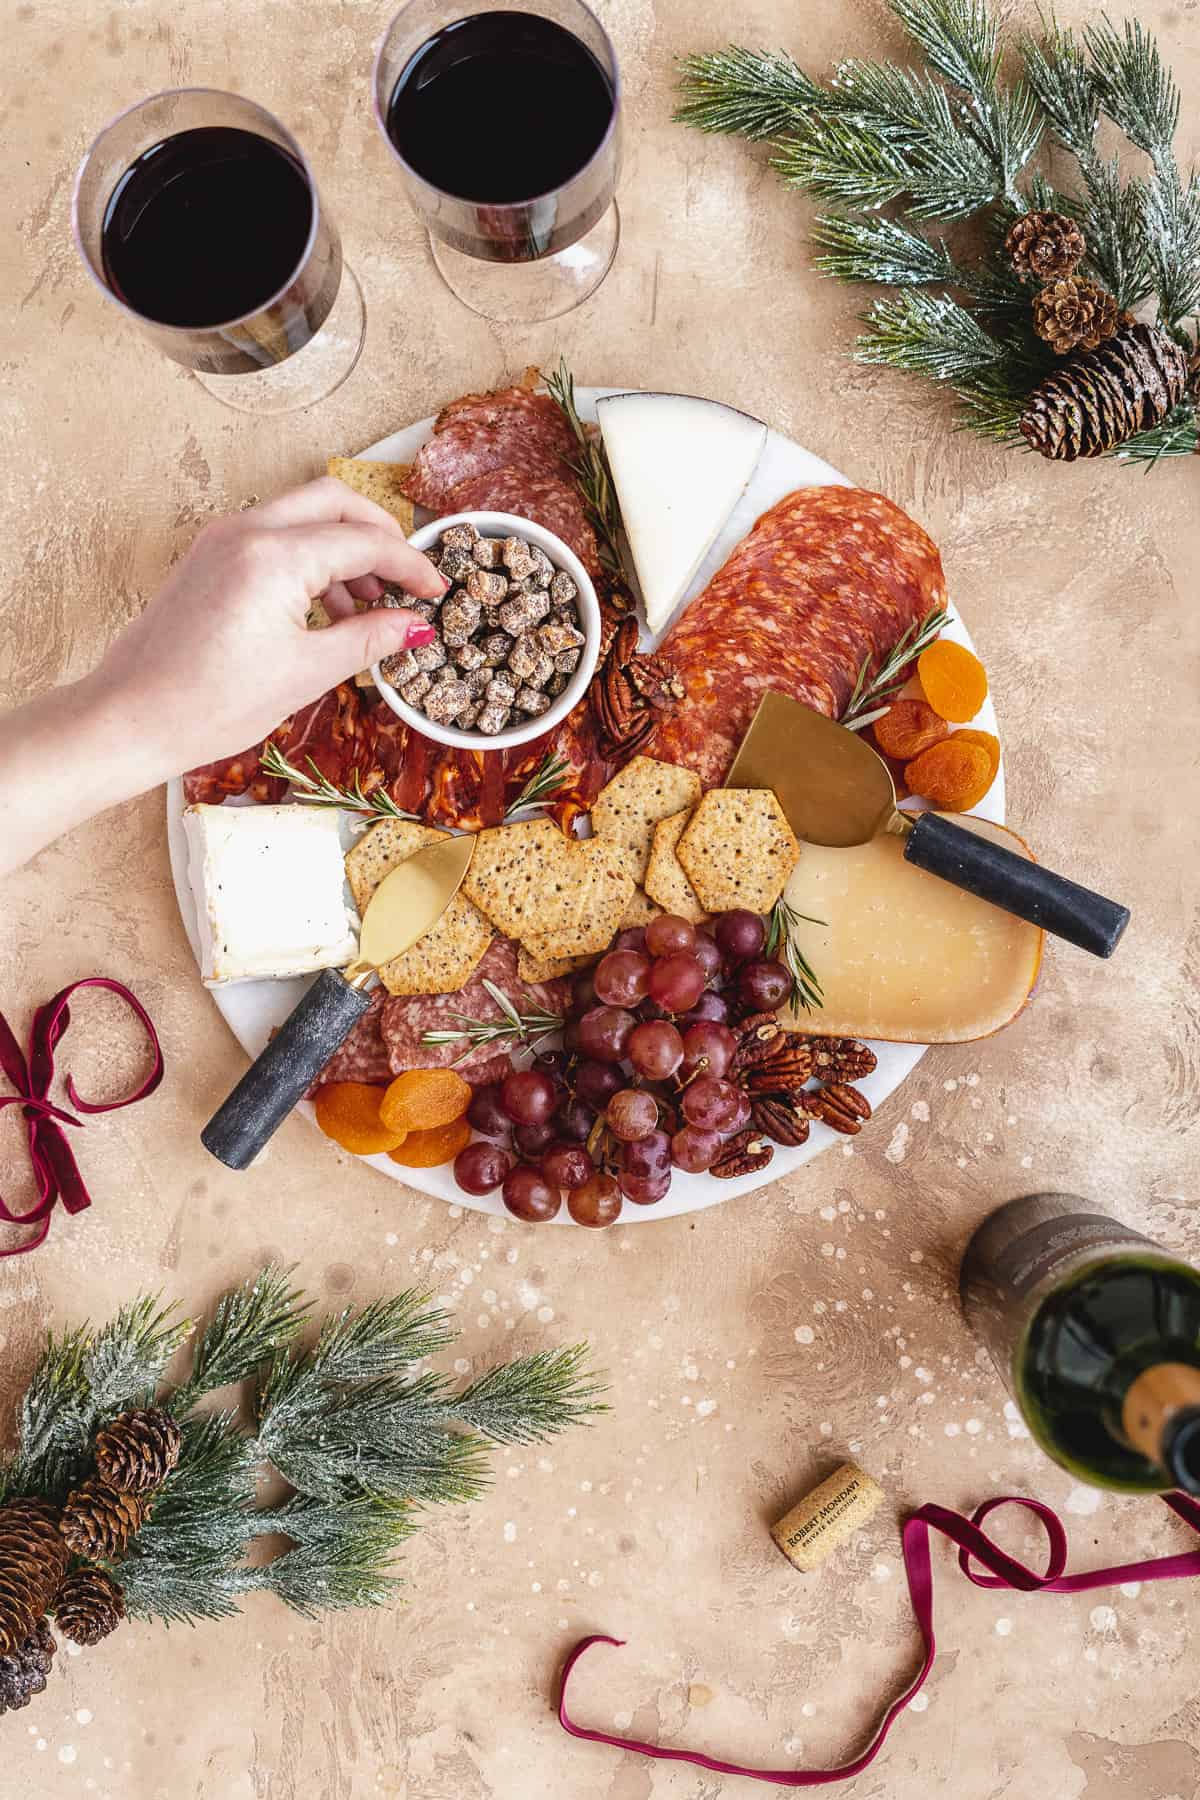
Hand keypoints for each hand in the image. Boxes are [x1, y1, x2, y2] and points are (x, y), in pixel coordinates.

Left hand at [85, 477, 445, 781]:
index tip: (437, 591)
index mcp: (274, 557)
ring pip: (303, 516)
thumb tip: (415, 626)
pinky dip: (310, 559)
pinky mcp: (210, 556)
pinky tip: (326, 610)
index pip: (363, 541)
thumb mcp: (305, 673)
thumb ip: (368, 640)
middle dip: (379, 534)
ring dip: (344, 548)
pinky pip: (275, 537)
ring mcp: (223, 539)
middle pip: (334, 501)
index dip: (410, 565)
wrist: (131, 718)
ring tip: (369, 606)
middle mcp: (246, 532)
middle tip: (407, 578)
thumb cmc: (208, 703)